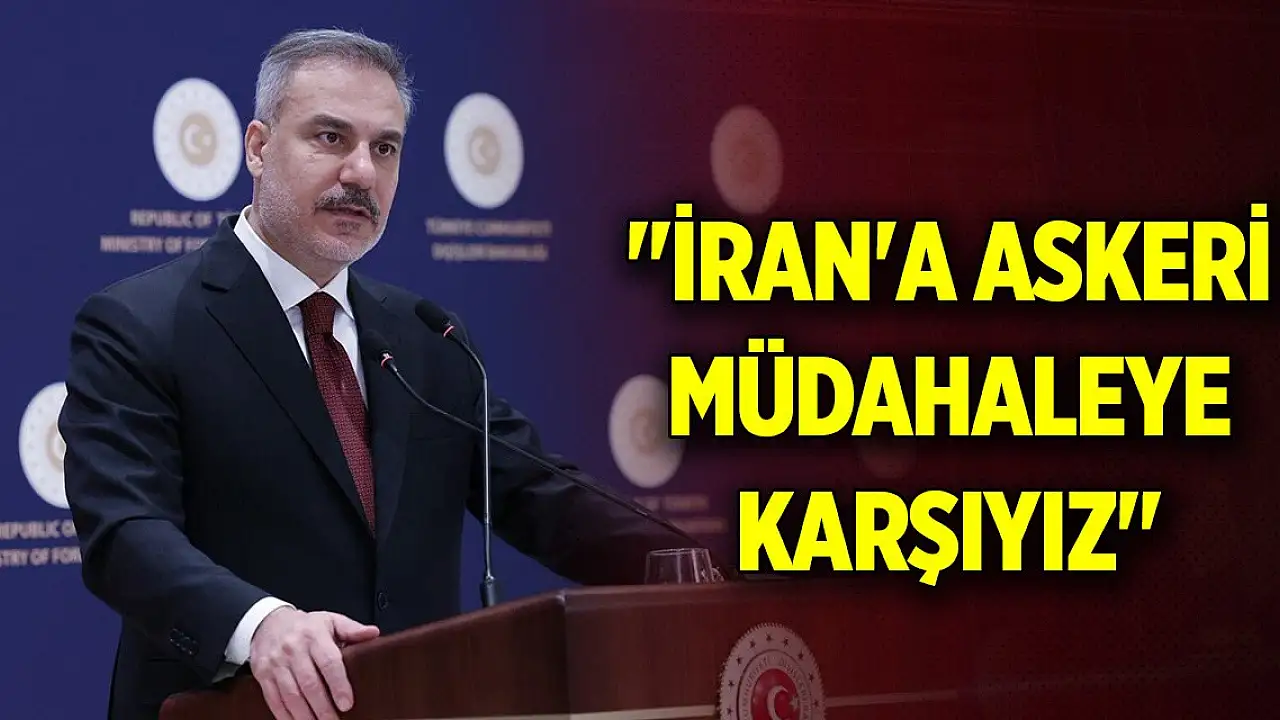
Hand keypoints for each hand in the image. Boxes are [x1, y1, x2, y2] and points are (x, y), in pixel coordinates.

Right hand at [248, 606, 379, 719]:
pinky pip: (274, 699)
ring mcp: (276, 663)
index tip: (347, 703)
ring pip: (291, 695)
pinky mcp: (263, 674)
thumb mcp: (330, 620)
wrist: (268, 623)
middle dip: (323, 707)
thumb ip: (351, 629)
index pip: (329, 662)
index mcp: (313, 635)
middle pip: (309, 683)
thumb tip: (373, 633)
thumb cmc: (306, 626)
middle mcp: (293, 649)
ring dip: (305, 715)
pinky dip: (285, 715)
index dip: (338, 685)